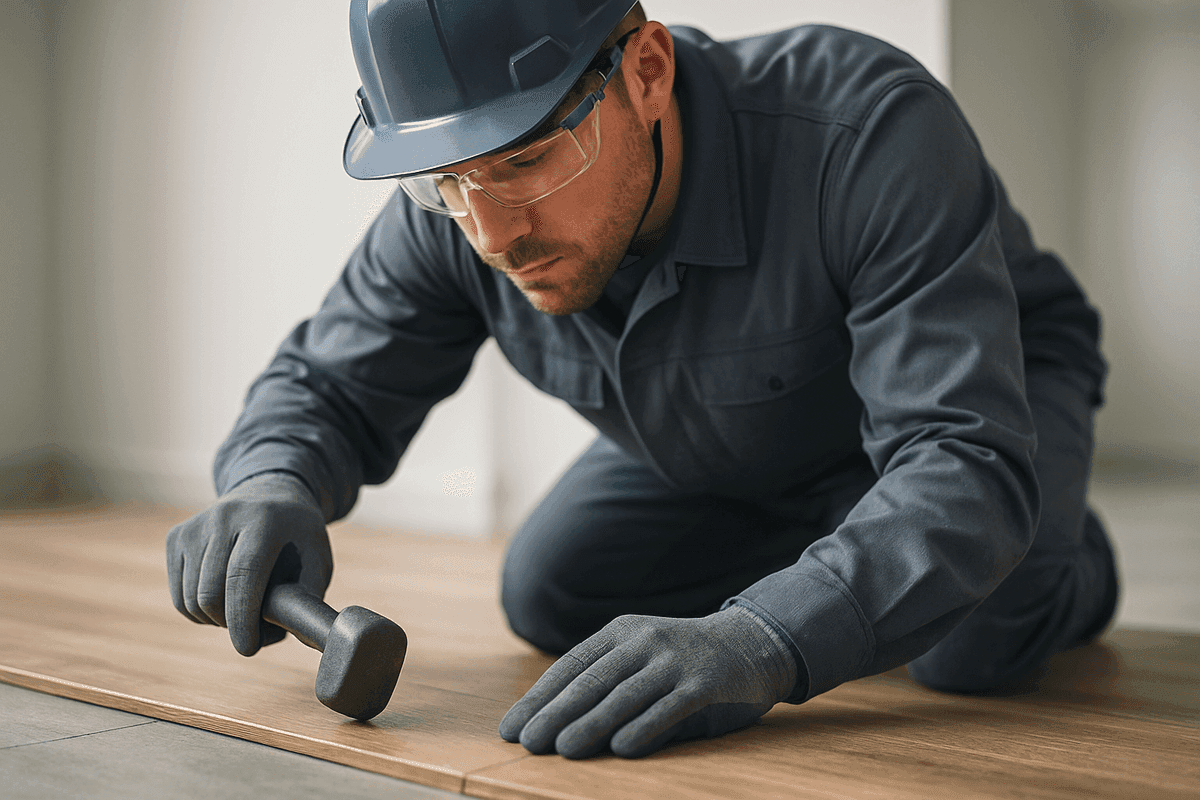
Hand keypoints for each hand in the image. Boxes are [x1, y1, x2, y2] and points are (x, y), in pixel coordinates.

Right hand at [166, 472, 332, 655]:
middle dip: (231, 624)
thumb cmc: (298, 539)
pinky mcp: (177, 537)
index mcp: (265, 520)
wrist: (270, 496)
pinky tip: (224, 600)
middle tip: (255, 629)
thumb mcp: (317, 561)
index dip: (243, 617)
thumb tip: (299, 638)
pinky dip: (200, 613)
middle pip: (211, 593)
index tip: (248, 648)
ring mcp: (196, 525)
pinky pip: (179, 598)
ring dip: (216, 621)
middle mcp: (225, 517)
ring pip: (191, 600)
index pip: (243, 575)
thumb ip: (306, 600)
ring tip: (244, 611)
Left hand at [499, 606, 796, 758]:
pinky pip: (668, 708)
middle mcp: (644, 641)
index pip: (570, 666)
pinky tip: (621, 748)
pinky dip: (643, 728)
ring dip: (591, 724)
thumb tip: (558, 728)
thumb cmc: (684, 661)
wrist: (754, 643)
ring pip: (624, 695)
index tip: (511, 728)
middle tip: (528, 742)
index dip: (538, 698)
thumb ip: (608, 686)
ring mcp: (675, 661)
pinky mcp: (704, 683)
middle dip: (555, 714)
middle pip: (591, 681)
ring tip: (563, 749)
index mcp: (621, 632)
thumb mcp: (643, 660)